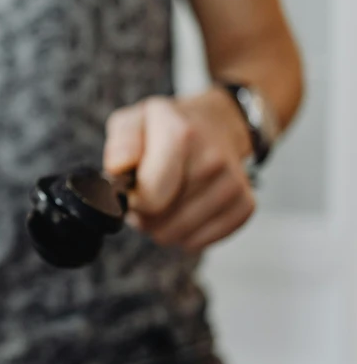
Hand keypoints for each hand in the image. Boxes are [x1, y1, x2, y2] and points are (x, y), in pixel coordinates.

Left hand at [103, 89, 254, 252]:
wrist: (214, 125)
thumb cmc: (165, 129)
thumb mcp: (133, 121)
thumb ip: (121, 144)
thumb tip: (118, 169)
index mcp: (181, 135)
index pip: (151, 196)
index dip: (133, 201)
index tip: (133, 188)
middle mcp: (212, 160)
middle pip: (161, 221)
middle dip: (145, 215)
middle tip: (147, 195)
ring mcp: (232, 184)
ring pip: (179, 236)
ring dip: (164, 226)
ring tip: (164, 201)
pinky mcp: (245, 205)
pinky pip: (201, 242)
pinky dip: (186, 234)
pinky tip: (184, 210)